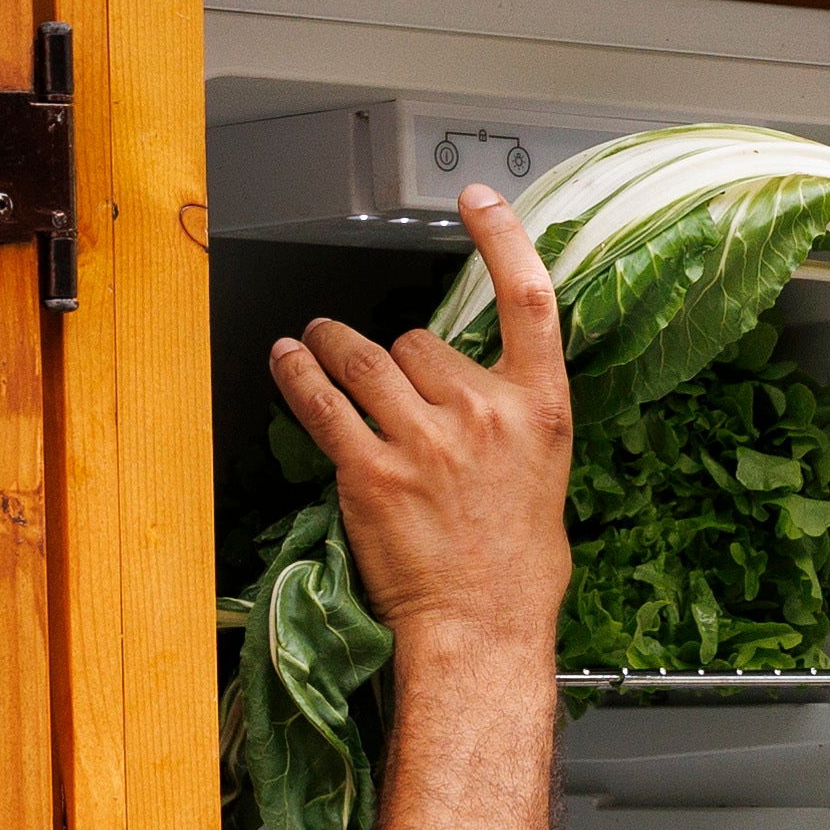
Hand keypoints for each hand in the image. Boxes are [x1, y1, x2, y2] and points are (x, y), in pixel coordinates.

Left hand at [270, 181, 571, 664]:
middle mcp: (484, 414)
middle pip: (423, 341)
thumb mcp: (543, 479)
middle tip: (391, 391)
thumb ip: (511, 423)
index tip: (478, 200)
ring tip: (314, 340)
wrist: (483, 630)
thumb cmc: (516, 570)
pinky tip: (287, 358)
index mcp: (541, 410)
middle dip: (401, 360)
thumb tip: (473, 398)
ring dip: (336, 347)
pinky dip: (299, 374)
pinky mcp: (372, 471)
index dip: (504, 238)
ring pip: (368, 361)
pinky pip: (325, 403)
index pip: (530, 300)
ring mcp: (426, 441)